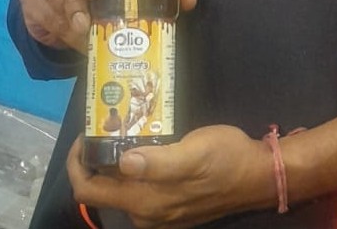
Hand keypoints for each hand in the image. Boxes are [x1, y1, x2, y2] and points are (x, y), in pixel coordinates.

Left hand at [68, 126, 275, 227]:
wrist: (258, 175)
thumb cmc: (226, 159)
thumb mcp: (194, 153)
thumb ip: (158, 162)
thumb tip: (122, 162)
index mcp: (145, 202)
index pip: (89, 191)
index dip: (78, 163)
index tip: (85, 133)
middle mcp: (146, 214)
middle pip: (102, 190)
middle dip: (96, 158)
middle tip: (107, 123)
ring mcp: (159, 212)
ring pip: (121, 187)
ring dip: (115, 160)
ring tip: (124, 127)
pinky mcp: (171, 205)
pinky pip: (140, 188)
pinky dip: (134, 166)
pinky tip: (145, 142)